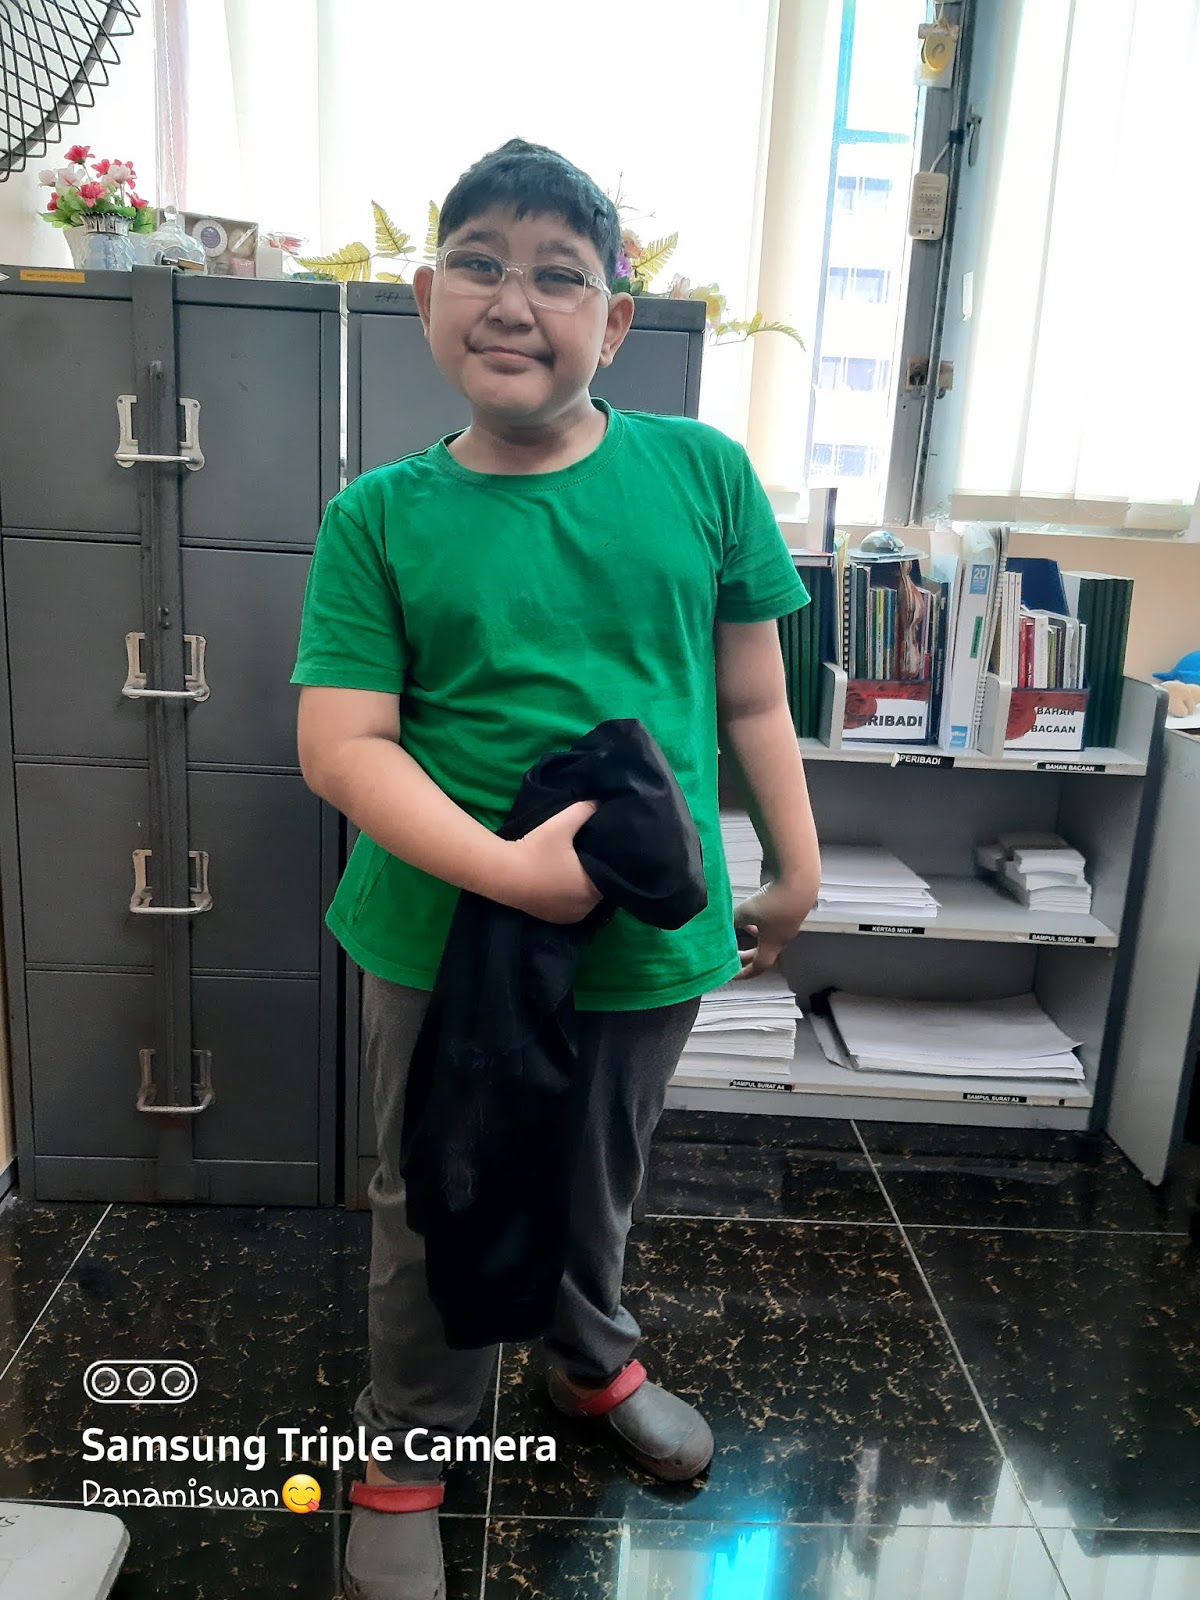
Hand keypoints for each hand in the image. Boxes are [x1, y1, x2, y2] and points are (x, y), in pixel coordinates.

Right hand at [503, 799, 603, 923]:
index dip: (605, 865)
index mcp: (594, 888)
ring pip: (582, 900)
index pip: (611, 876)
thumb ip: (583, 810)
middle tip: (583, 859)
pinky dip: (566, 899)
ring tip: (570, 871)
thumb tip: (598, 802)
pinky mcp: (553, 920)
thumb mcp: (561, 824)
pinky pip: (568, 909)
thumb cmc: (537, 850)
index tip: (597, 853)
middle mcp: (586, 907)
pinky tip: (558, 884)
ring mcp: (568, 916)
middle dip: (592, 877)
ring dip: (579, 889)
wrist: (504, 874)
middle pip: (597, 890)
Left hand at [733, 879, 814, 978]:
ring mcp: (787, 924)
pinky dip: (760, 924)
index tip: (731, 974)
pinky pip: (772, 924)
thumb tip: (721, 927)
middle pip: (764, 954)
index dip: (744, 973)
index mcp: (773, 945)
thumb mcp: (746, 912)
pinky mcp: (789, 910)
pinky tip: (753, 914)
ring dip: (753, 938)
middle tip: (731, 957)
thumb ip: (733, 921)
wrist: (798, 880)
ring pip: (768, 938)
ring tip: (739, 932)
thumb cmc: (773, 901)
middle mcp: (782, 938)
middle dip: (746, 957)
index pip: (759, 966)